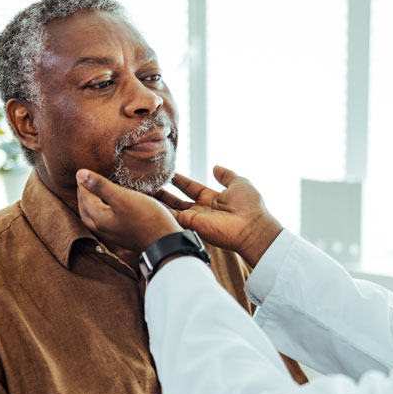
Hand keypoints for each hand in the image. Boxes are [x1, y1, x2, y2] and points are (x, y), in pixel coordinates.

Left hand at [76, 169, 181, 251]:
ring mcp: (114, 235)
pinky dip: (104, 212)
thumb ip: (101, 186)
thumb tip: (79, 174)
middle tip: (85, 183)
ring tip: (97, 194)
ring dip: (92, 205)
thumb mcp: (123, 198)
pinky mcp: (125, 237)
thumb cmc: (147, 218)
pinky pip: (107, 222)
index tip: (82, 171)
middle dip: (83, 196)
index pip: (85, 197)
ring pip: (95, 218)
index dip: (84, 183)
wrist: (166, 242)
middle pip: (86, 211)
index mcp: (99, 219)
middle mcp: (103, 229)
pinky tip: (114, 208)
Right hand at [156, 165, 281, 266]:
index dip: (179, 180)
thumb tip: (216, 167)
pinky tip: (146, 200)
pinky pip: (171, 215)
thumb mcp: (238, 182)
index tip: (168, 173)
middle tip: (147, 183)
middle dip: (163, 192)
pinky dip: (159, 209)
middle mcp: (201, 209)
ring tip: (141, 190)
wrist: (251, 226)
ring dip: (157, 201)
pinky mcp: (190, 224)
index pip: (191, 187)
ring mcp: (195, 218)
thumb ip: (225, 175)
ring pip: (171, 208)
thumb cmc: (250, 205)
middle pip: (177, 200)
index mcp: (212, 198)